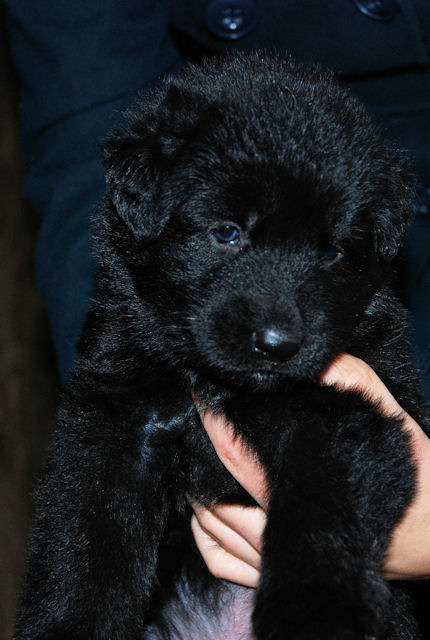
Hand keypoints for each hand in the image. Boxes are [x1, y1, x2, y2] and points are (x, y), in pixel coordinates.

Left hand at [191, 353, 429, 585]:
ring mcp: (280, 558)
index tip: (201, 394)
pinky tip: (203, 516)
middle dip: (198, 455)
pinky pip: (224, 565)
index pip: (237, 452)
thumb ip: (357, 384)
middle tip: (196, 425)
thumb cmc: (417, 482)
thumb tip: (316, 360)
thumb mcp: (393, 422)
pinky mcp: (282, 574)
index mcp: (308, 487)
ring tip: (195, 463)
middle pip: (217, 494)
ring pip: (214, 532)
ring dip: (196, 496)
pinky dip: (205, 539)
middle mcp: (286, 530)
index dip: (212, 421)